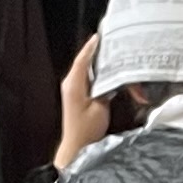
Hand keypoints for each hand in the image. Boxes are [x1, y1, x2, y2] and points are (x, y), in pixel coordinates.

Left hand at [55, 34, 107, 169]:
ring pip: (86, 70)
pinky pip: (87, 78)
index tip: (98, 37)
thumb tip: (112, 78)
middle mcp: (70, 84)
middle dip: (96, 53)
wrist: (77, 146)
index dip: (90, 47)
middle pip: (84, 63)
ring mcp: (72, 90)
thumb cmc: (86, 130)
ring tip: (110, 56)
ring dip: (97, 64)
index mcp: (74, 85)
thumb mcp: (100, 108)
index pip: (82, 60)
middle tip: (109, 44)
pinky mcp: (76, 95)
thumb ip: (106, 89)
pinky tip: (107, 73)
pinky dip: (96, 73)